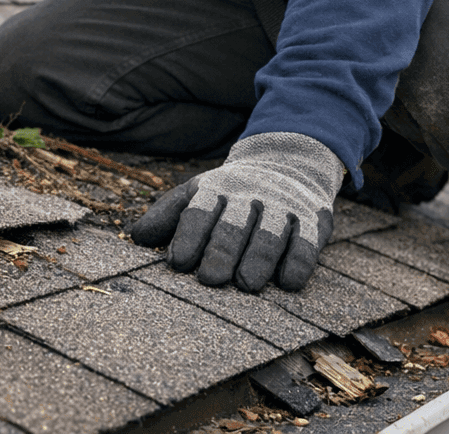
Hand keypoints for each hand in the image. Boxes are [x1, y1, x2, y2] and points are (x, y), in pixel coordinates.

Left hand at [129, 132, 342, 292]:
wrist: (288, 165)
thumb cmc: (230, 195)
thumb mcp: (197, 194)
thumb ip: (168, 216)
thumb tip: (135, 237)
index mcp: (216, 189)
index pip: (199, 211)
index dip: (188, 235)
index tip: (177, 262)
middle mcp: (250, 194)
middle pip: (234, 224)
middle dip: (222, 251)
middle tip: (211, 280)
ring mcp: (283, 206)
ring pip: (271, 232)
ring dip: (258, 258)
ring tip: (246, 285)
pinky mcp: (313, 219)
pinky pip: (307, 241)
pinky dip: (298, 261)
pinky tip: (287, 282)